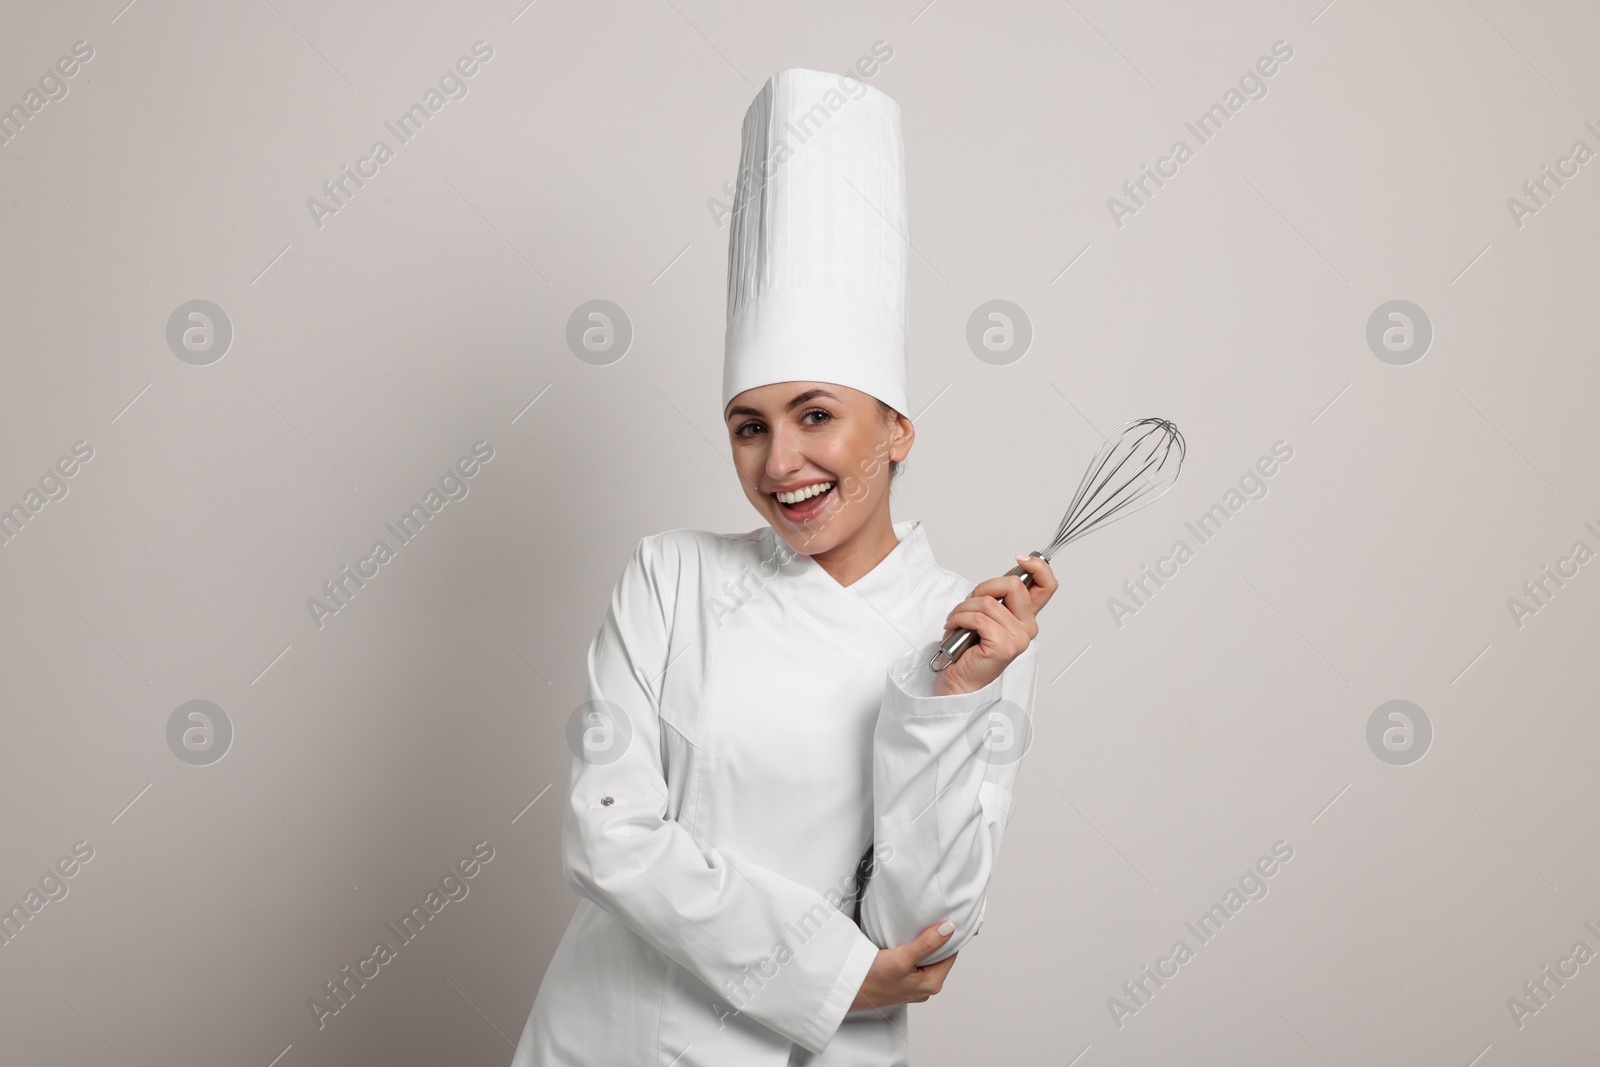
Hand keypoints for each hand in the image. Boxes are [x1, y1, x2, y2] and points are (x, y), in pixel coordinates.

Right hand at [849, 920, 959, 1013]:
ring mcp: (914, 985)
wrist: (848, 990)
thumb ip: (926, 943)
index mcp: (932, 983)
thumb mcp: (901, 958)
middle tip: (925, 922)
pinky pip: (914, 963)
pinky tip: (902, 944)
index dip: (947, 936)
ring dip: (921, 945)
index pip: (951, 954)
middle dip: (934, 940)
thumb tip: (948, 929)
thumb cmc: (871, 980)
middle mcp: (926, 987)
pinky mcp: (903, 982)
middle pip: (939, 956)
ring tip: (913, 932)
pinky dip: (911, 951)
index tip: (941, 920)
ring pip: (926, 959)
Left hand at [934, 553, 1057, 696]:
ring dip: (964, 607)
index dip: (1037, 566)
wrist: (960, 681)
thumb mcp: (987, 613)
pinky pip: (978, 618)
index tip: (1020, 559)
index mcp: (1026, 617)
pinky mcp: (1004, 646)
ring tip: (956, 620)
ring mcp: (1018, 638)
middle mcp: (1028, 627)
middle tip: (970, 603)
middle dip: (983, 588)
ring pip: (988, 602)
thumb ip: (1000, 595)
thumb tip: (1011, 570)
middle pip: (1013, 585)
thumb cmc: (969, 649)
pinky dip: (960, 618)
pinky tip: (955, 628)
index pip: (1047, 585)